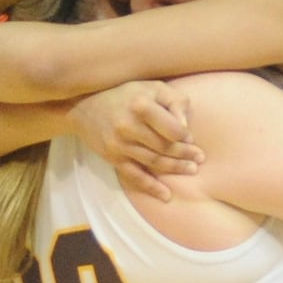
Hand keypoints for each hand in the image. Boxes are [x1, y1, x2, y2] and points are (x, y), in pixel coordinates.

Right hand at [69, 81, 202, 201]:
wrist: (83, 106)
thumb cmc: (125, 94)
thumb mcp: (151, 87)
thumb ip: (174, 100)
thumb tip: (186, 125)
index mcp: (140, 105)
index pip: (172, 128)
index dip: (185, 136)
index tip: (191, 138)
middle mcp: (128, 125)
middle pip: (165, 147)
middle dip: (185, 155)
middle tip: (199, 159)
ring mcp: (119, 144)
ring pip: (154, 162)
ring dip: (175, 168)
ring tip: (191, 170)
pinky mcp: (113, 157)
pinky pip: (134, 176)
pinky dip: (151, 187)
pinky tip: (166, 195)